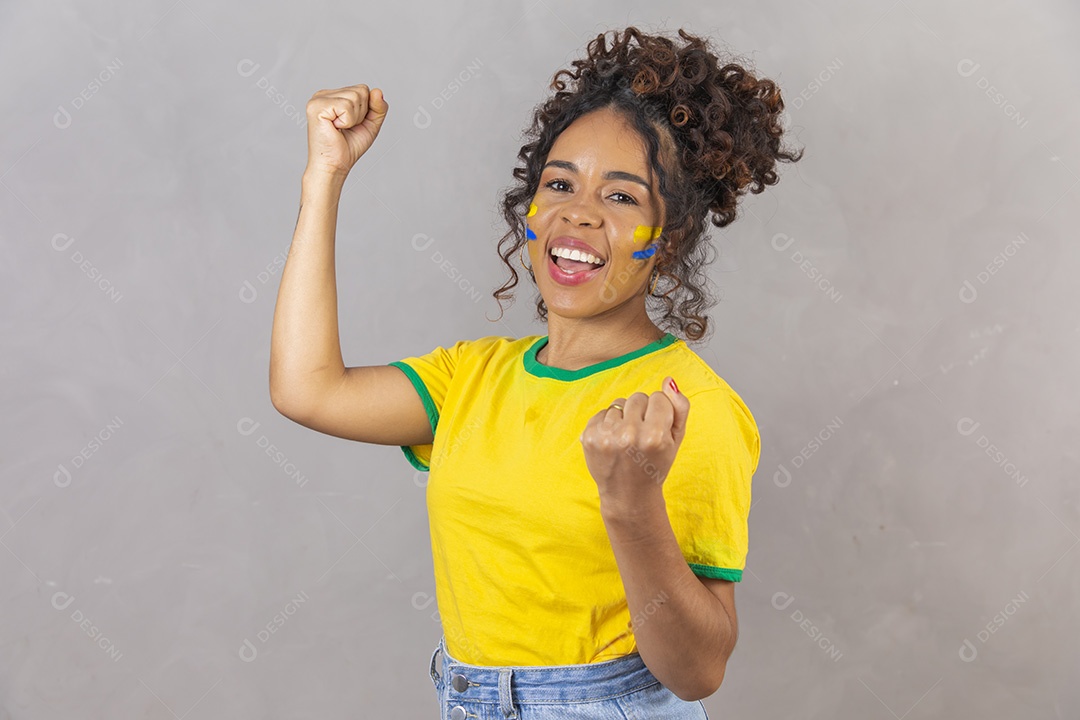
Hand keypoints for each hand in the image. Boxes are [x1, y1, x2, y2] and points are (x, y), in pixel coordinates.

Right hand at [304, 84, 388, 176]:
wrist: (334, 165)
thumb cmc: (348, 147)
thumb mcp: (370, 124)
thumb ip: (378, 107)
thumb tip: (378, 91)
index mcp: (334, 95)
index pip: (363, 89)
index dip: (366, 110)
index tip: (351, 124)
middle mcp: (324, 94)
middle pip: (361, 90)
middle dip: (361, 113)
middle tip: (346, 128)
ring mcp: (318, 99)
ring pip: (355, 96)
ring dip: (354, 118)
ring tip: (340, 128)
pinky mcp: (317, 107)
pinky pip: (346, 106)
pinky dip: (347, 121)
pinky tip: (335, 128)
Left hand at [580, 377, 688, 514]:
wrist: (629, 494)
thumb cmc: (655, 465)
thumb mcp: (677, 439)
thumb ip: (679, 407)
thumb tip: (668, 380)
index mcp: (655, 436)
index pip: (658, 397)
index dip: (660, 412)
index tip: (657, 430)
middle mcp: (629, 435)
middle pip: (638, 397)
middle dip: (641, 412)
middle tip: (642, 436)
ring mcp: (606, 437)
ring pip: (619, 403)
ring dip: (624, 417)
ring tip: (627, 440)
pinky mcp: (589, 437)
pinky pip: (602, 412)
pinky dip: (608, 424)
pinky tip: (613, 442)